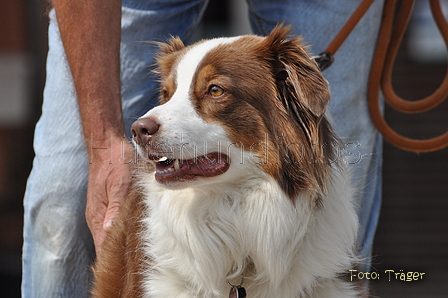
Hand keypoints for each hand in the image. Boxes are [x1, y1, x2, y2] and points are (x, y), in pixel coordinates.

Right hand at [85, 135, 133, 254]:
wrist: (107, 145)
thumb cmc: (115, 163)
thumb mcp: (119, 185)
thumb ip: (115, 209)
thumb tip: (111, 231)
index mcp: (99, 216)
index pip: (104, 247)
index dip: (115, 258)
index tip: (129, 267)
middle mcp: (98, 218)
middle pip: (107, 246)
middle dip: (120, 255)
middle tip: (138, 262)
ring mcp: (102, 212)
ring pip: (111, 237)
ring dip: (121, 245)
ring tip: (138, 253)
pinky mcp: (108, 206)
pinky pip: (113, 226)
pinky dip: (122, 233)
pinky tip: (135, 235)